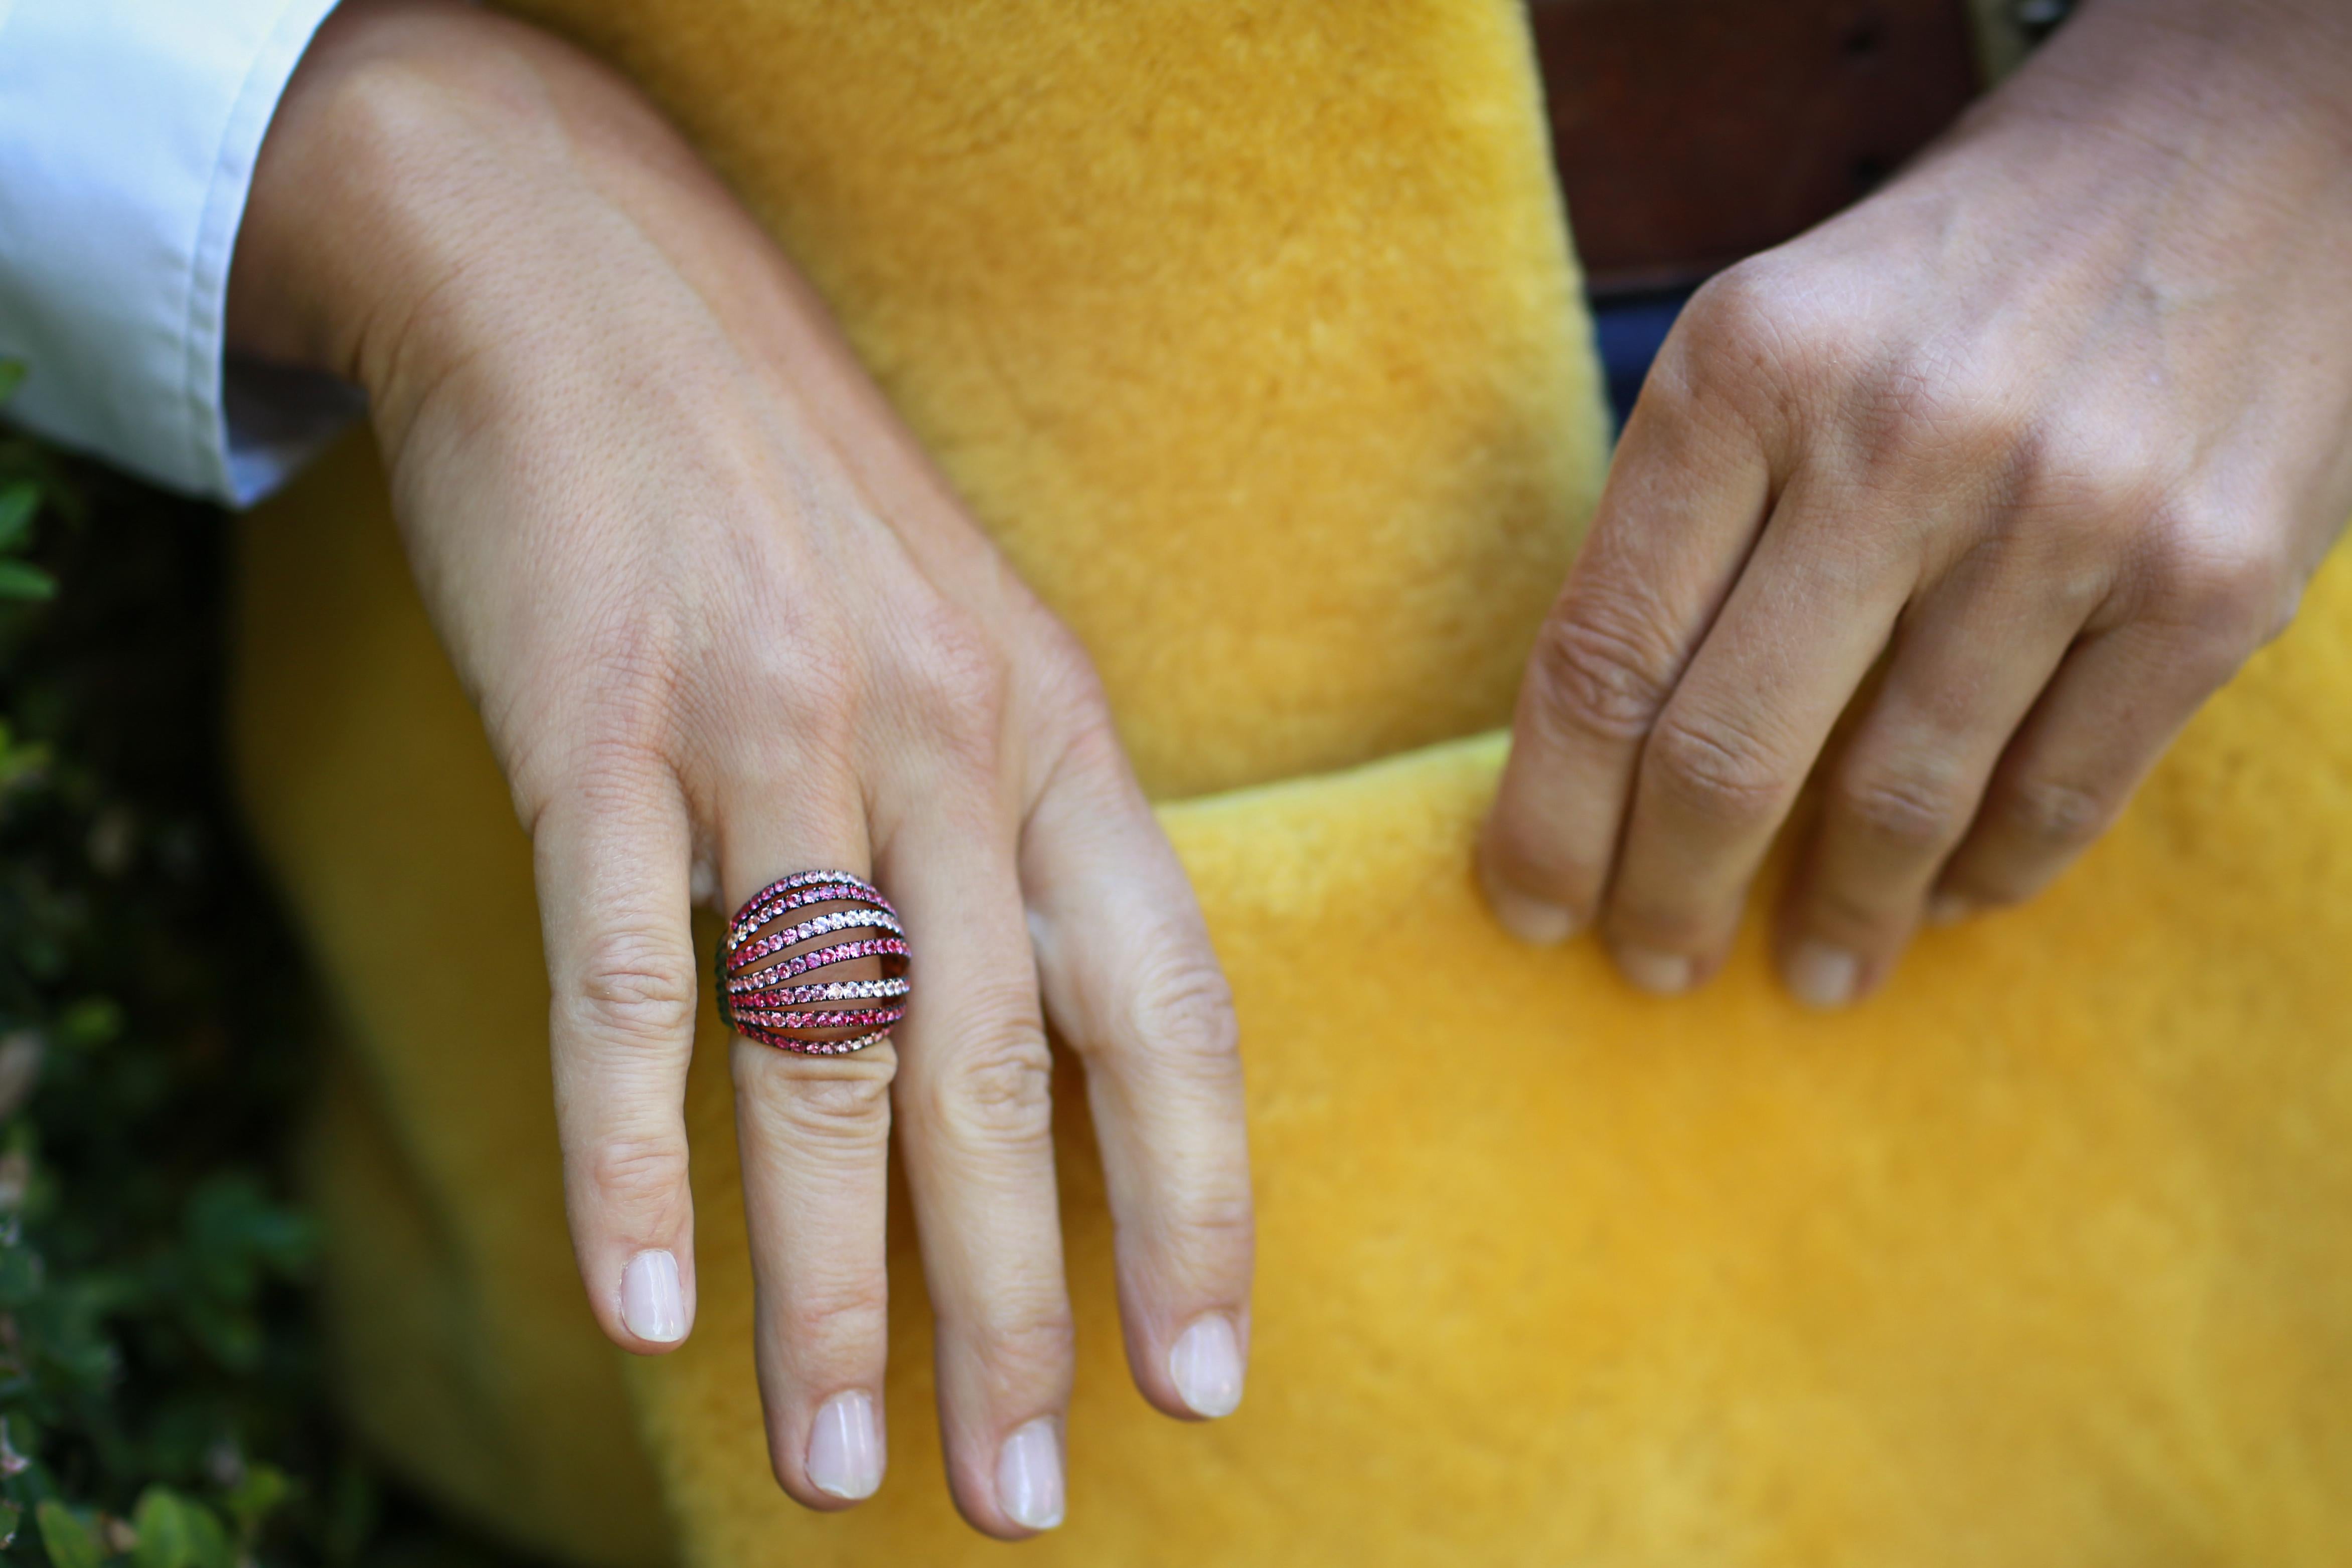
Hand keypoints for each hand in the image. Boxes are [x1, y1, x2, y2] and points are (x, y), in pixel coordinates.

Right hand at [230, 1, 1251, 1533]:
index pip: (1166, 1007)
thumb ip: (1014, 836)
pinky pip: (626, 974)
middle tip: (1021, 1497)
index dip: (1197, 1204)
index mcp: (1058, 734)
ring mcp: (771, 735)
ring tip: (835, 1465)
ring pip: (824, 1057)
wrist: (605, 293)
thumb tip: (1040, 1060)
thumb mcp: (968, 648)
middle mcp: (943, 743)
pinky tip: (634, 1305)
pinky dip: (629, 1151)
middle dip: (1016, 1310)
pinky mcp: (596, 726)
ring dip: (830, 1284)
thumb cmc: (803, 504)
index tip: (1206, 1378)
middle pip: (1001, 1078)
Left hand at [1482, 0, 2351, 1006]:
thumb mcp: (1782, 330)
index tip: (1528, 908)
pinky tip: (1948, 900)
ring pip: (1902, 799)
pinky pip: (2064, 790)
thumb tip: (1612, 747)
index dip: (1550, 818)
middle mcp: (1897, 440)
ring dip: (1843, 917)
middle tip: (1651, 967)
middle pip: (1725, 754)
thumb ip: (1695, 513)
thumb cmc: (1972, 261)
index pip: (1601, 655)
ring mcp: (2065, 513)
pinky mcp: (2212, 575)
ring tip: (1814, 969)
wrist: (2258, 137)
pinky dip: (1990, 874)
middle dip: (1668, 897)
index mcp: (1747, 368)